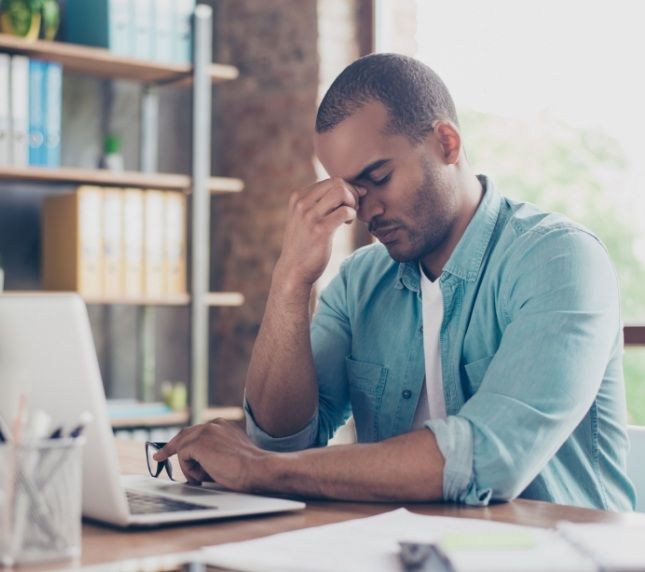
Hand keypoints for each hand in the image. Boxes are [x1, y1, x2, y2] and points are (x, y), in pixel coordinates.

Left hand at [153, 419, 269, 490]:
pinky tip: (201, 477)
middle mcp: (213, 424)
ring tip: (202, 478)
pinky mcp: (198, 443)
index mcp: (222, 425)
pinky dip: (189, 470)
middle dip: (170, 447)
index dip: (182, 442)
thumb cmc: (248, 467)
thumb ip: (213, 452)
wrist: (256, 468)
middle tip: (158, 456)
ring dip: (189, 466)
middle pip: (183, 434)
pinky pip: (182, 457)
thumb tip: (197, 464)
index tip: (171, 449)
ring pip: (183, 448)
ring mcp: (205, 431)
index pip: (196, 431)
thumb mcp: (229, 454)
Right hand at [276, 178, 365, 287]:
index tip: (349, 203)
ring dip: (352, 203)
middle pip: (337, 183)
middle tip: (352, 208)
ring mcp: (310, 216)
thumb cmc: (304, 243)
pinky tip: (346, 224)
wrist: (293, 269)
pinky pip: (345, 211)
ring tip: (348, 216)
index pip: (330, 181)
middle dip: (351, 193)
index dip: (346, 189)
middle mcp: (302, 203)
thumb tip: (348, 187)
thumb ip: (318, 202)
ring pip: (341, 192)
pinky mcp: (321, 229)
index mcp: (298, 197)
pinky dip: (351, 215)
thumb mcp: (303, 217)